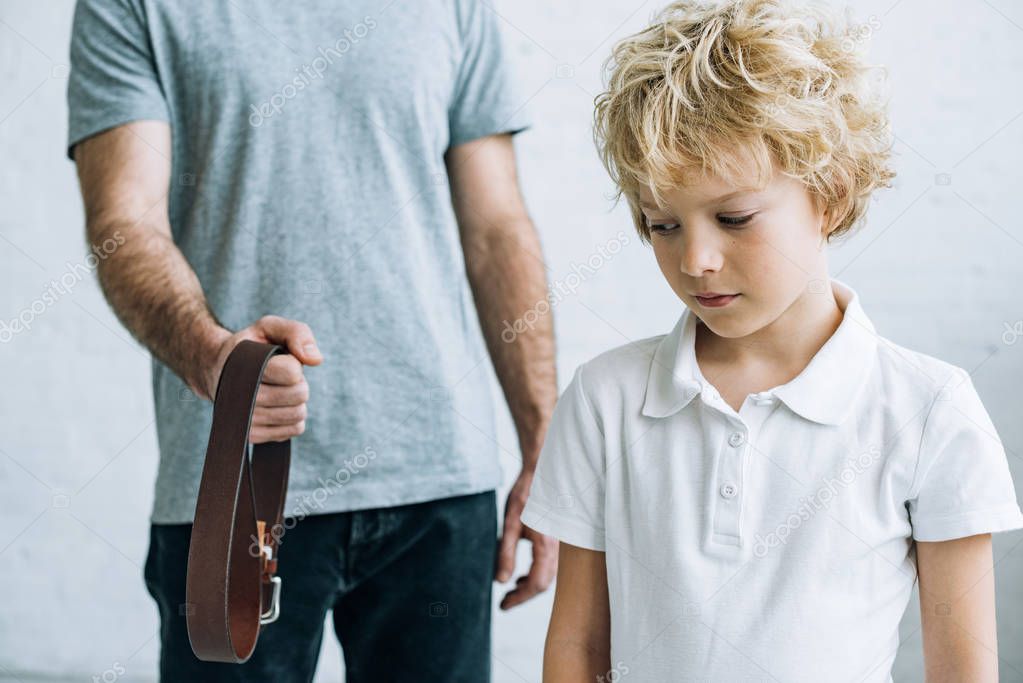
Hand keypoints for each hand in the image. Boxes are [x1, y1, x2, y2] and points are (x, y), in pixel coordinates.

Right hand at [190, 315, 323, 443]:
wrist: (217, 371)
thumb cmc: (249, 349)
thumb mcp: (269, 327)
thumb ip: (296, 333)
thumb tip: (316, 360)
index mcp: (242, 367)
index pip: (291, 372)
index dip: (294, 363)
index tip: (279, 359)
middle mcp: (240, 398)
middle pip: (298, 394)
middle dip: (298, 382)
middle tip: (281, 376)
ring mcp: (245, 420)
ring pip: (298, 414)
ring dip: (296, 400)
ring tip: (278, 389)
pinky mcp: (254, 436)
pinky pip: (295, 429)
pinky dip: (293, 417)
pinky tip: (277, 406)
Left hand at [495, 469, 557, 609]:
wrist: (542, 473)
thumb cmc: (525, 494)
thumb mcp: (510, 524)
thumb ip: (506, 554)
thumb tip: (501, 581)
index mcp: (546, 546)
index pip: (535, 584)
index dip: (519, 599)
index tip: (503, 605)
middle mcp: (558, 548)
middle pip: (544, 584)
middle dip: (524, 596)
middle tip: (505, 602)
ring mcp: (560, 544)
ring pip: (549, 576)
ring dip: (530, 586)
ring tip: (512, 589)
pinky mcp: (558, 540)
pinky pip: (550, 565)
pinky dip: (536, 574)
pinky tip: (522, 574)